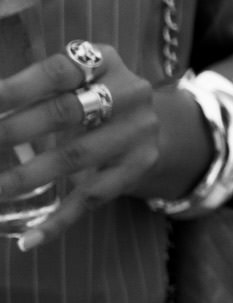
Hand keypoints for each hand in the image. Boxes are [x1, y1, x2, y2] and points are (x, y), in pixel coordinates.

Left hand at [0, 42, 202, 251]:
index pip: (56, 72)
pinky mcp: (137, 166)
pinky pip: (92, 197)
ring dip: (25, 178)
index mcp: (104, 62)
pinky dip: (58, 221)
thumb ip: (32, 91)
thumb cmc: (90, 98)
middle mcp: (129, 92)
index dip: (13, 89)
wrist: (149, 123)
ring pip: (74, 158)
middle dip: (11, 132)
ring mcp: (136, 132)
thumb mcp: (72, 81)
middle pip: (64, 113)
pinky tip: (28, 239)